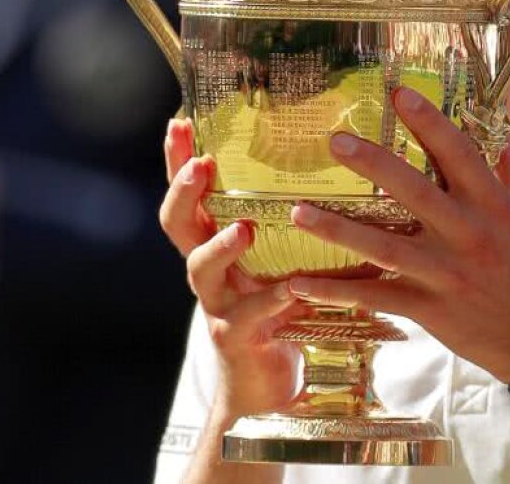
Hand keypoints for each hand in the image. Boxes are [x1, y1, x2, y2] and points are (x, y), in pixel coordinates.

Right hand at [160, 120, 301, 415]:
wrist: (267, 386)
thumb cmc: (280, 304)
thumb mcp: (279, 256)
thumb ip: (290, 219)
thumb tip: (333, 156)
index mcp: (214, 239)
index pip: (187, 192)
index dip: (176, 159)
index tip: (179, 122)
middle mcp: (207, 268)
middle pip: (177, 223)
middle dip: (184, 191)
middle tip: (202, 165)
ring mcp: (217, 303)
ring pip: (202, 269)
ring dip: (221, 246)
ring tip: (244, 230)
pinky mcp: (238, 336)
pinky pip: (251, 314)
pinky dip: (273, 299)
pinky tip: (294, 288)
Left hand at [286, 87, 509, 382]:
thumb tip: (498, 126)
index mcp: (493, 204)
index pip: (458, 154)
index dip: (429, 122)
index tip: (399, 94)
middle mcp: (467, 234)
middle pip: (414, 192)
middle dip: (374, 164)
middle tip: (335, 141)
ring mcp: (445, 273)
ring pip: (385, 247)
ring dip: (338, 230)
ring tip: (298, 211)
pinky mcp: (430, 309)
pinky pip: (377, 297)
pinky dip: (338, 291)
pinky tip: (300, 284)